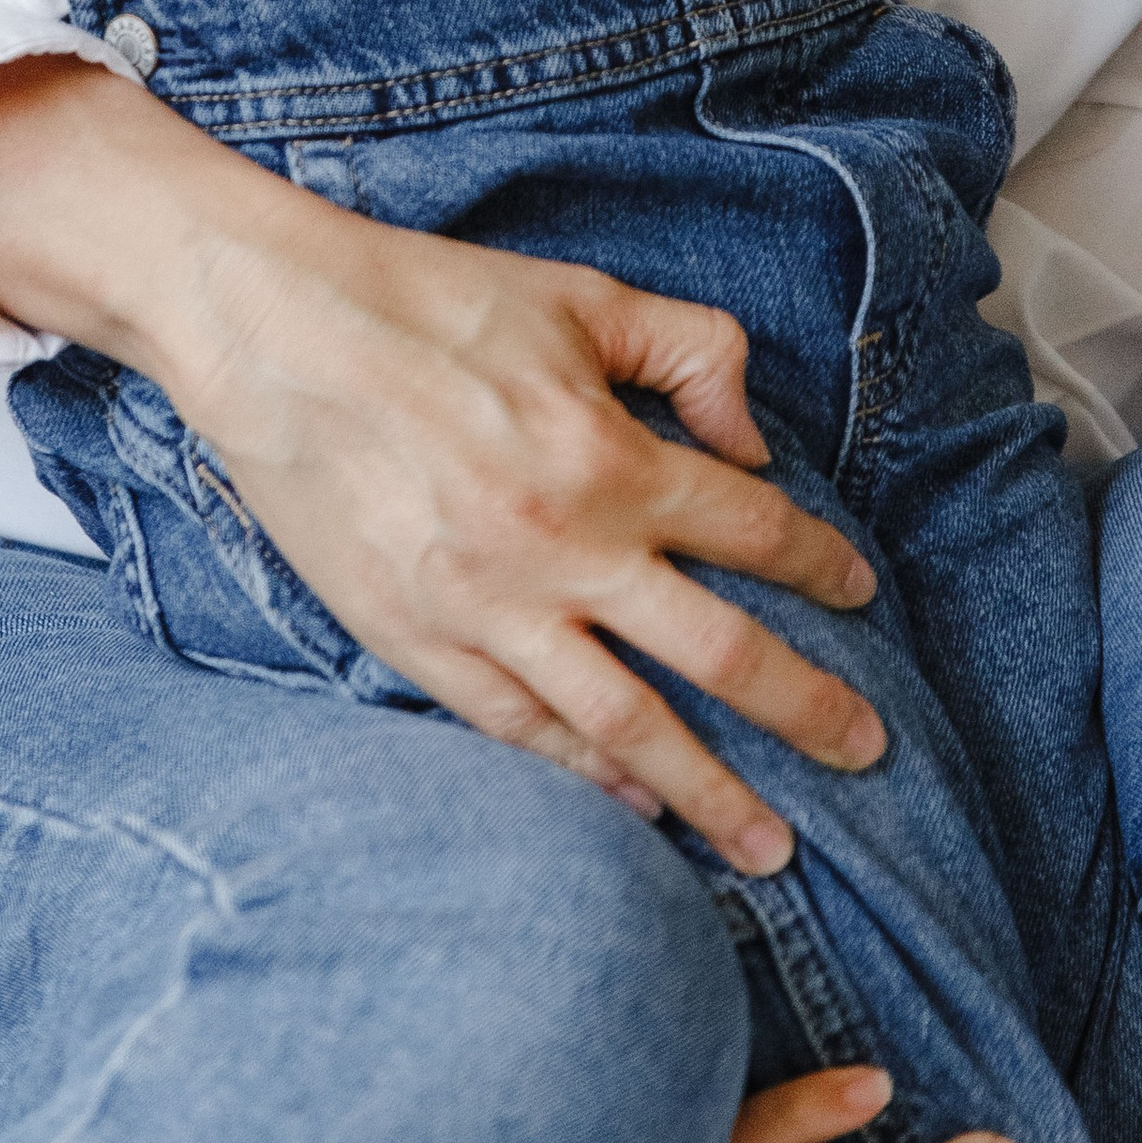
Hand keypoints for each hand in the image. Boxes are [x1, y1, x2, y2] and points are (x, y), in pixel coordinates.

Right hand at [182, 212, 889, 875]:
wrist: (274, 330)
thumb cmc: (428, 300)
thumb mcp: (582, 295)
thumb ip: (691, 353)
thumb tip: (753, 442)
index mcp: (611, 457)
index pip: (755, 532)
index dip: (822, 566)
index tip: (860, 592)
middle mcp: (564, 550)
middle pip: (721, 654)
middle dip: (807, 711)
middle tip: (868, 752)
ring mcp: (489, 610)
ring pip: (629, 727)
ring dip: (712, 793)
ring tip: (772, 847)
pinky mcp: (418, 643)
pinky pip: (521, 731)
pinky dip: (586, 779)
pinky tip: (636, 807)